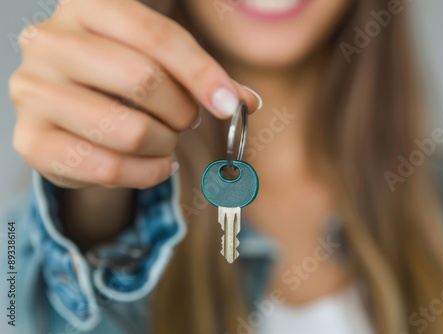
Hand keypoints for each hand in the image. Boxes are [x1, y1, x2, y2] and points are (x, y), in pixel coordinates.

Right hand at [9, 0, 259, 188]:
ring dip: (165, 145)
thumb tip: (247, 101)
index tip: (230, 104)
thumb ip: (203, 78)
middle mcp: (49, 42)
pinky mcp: (30, 140)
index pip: (155, 36)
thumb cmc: (119, 80)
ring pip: (128, 130)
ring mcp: (32, 90)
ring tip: (167, 142)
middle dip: (181, 111)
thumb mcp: (158, 64)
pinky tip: (158, 166)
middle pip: (142, 80)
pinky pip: (107, 168)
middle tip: (187, 120)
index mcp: (86, 7)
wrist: (68, 111)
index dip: (200, 72)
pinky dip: (148, 174)